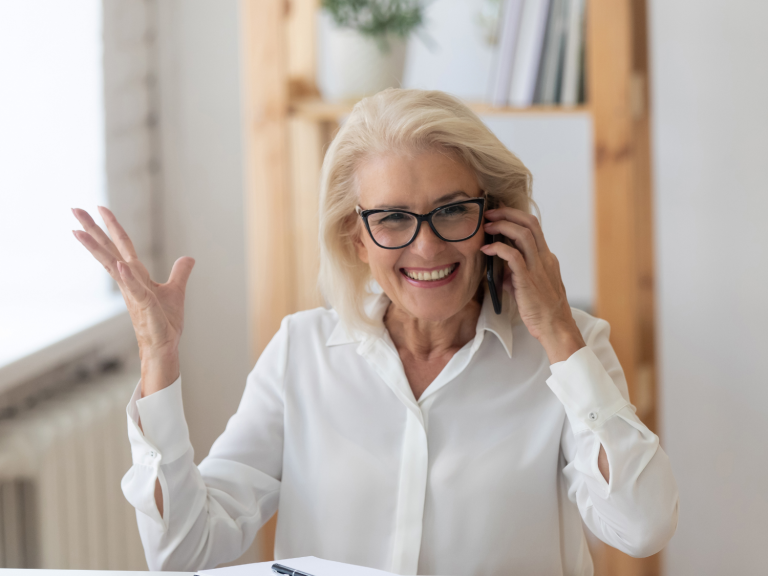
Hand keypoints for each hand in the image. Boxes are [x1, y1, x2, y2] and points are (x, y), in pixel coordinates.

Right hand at [72, 206, 194, 393]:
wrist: (164, 346)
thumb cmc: (164, 322)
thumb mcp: (175, 291)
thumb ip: (180, 273)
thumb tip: (188, 258)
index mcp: (136, 275)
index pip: (121, 245)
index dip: (111, 226)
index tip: (98, 207)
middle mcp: (129, 281)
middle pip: (108, 250)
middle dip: (92, 229)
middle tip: (74, 209)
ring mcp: (133, 293)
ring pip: (112, 266)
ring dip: (97, 249)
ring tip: (79, 231)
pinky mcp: (145, 306)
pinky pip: (136, 289)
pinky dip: (128, 277)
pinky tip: (121, 264)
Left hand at [480, 205, 584, 363]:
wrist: (555, 327)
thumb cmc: (542, 309)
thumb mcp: (530, 285)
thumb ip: (516, 273)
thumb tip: (500, 267)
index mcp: (546, 258)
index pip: (533, 227)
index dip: (515, 216)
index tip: (498, 214)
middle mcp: (544, 258)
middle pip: (530, 223)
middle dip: (508, 213)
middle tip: (490, 213)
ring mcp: (538, 268)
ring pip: (523, 235)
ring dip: (502, 226)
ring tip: (486, 227)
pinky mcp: (528, 280)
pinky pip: (513, 256)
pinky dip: (498, 249)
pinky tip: (486, 250)